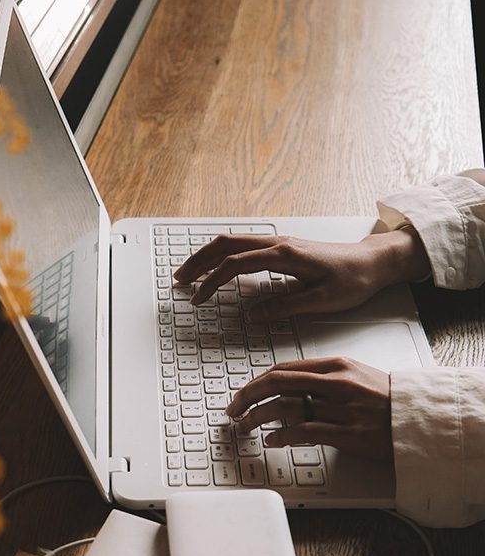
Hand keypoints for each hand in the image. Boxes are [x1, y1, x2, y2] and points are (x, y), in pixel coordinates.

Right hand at [173, 229, 429, 320]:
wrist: (375, 261)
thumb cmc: (354, 280)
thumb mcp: (322, 300)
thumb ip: (284, 307)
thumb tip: (250, 315)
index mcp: (285, 255)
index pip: (236, 264)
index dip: (212, 282)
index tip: (199, 300)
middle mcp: (279, 243)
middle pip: (226, 244)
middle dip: (198, 261)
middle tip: (179, 280)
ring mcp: (280, 242)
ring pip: (233, 241)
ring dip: (207, 255)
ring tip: (190, 273)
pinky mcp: (283, 247)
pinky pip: (244, 244)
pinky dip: (223, 254)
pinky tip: (217, 267)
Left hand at [226, 357, 392, 460]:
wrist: (421, 418)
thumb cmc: (389, 400)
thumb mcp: (357, 376)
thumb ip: (324, 378)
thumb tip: (290, 385)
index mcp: (336, 366)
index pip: (284, 369)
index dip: (257, 382)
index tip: (244, 393)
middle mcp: (336, 383)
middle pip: (277, 384)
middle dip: (247, 396)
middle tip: (233, 409)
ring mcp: (341, 408)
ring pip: (284, 408)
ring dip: (257, 417)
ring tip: (246, 426)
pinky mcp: (346, 434)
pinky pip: (303, 432)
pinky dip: (281, 436)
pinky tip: (271, 440)